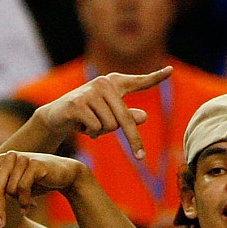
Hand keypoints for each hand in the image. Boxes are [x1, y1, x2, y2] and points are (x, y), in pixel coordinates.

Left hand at [0, 151, 90, 227]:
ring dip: (17, 203)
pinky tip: (30, 206)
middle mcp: (10, 158)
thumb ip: (0, 189)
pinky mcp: (34, 164)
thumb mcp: (17, 188)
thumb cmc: (39, 181)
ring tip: (26, 206)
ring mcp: (22, 159)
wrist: (66, 175)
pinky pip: (22, 188)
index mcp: (2, 162)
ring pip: (9, 190)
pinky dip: (25, 201)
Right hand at [34, 67, 169, 157]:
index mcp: (114, 83)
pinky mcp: (77, 103)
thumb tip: (144, 117)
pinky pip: (96, 127)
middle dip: (133, 140)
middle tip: (141, 157)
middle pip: (126, 118)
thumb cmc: (86, 115)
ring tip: (90, 126)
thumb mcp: (109, 117)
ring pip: (110, 125)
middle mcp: (103, 83)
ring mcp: (90, 92)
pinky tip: (80, 126)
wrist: (55, 116)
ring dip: (101, 132)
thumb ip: (127, 117)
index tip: (170, 70)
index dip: (156, 77)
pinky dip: (90, 132)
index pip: (139, 82)